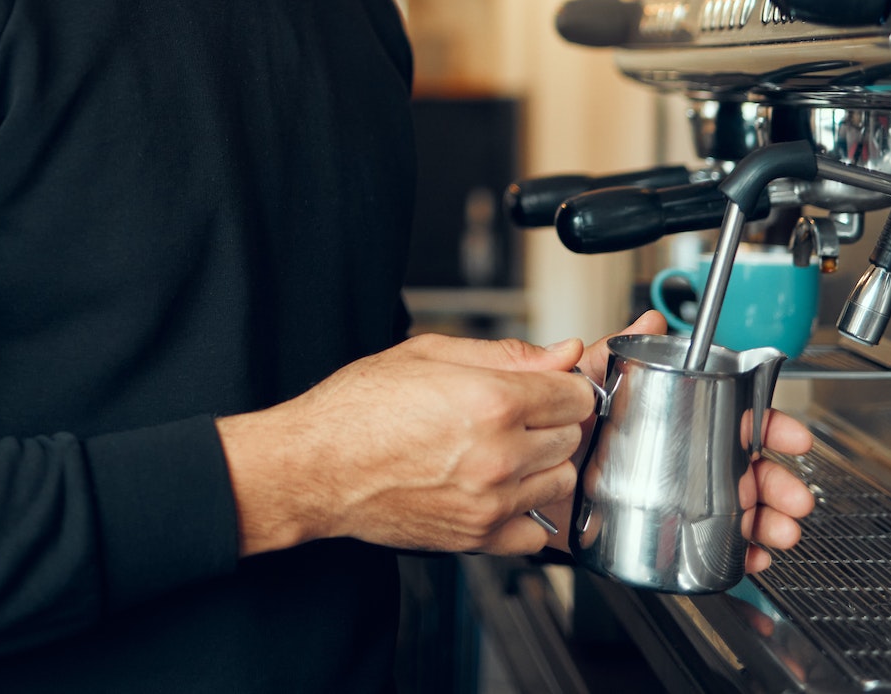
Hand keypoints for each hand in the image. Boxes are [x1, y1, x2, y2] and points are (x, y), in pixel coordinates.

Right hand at [216, 333, 598, 557]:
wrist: (315, 467)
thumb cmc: (359, 409)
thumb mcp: (430, 354)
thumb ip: (508, 353)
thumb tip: (564, 352)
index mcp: (492, 401)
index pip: (575, 396)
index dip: (560, 386)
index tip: (544, 388)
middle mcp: (499, 454)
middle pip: (571, 437)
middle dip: (549, 422)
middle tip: (513, 415)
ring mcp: (491, 502)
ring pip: (560, 481)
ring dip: (540, 465)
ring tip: (500, 451)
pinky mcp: (477, 538)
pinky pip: (536, 534)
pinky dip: (526, 514)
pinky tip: (497, 491)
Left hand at [513, 310, 816, 565]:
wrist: (502, 468)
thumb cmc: (540, 422)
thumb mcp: (573, 382)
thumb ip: (608, 352)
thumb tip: (649, 318)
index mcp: (661, 414)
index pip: (726, 413)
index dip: (764, 425)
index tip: (792, 437)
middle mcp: (669, 453)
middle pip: (738, 466)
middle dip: (774, 483)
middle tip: (794, 500)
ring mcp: (661, 493)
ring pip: (727, 508)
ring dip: (762, 521)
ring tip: (778, 533)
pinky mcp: (642, 529)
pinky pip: (696, 545)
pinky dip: (731, 553)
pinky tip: (748, 557)